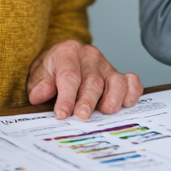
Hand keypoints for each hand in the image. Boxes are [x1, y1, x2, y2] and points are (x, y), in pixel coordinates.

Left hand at [27, 39, 142, 119]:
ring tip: (106, 111)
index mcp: (67, 53)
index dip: (66, 97)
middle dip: (88, 100)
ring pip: (115, 80)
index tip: (62, 114)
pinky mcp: (118, 74)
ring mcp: (106, 65)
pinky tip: (127, 103)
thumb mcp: (37, 75)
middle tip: (82, 117)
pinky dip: (132, 92)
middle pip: (92, 80)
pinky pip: (131, 81)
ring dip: (113, 97)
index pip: (69, 76)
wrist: (61, 57)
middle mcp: (90, 56)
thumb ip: (39, 85)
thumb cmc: (50, 70)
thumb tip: (40, 95)